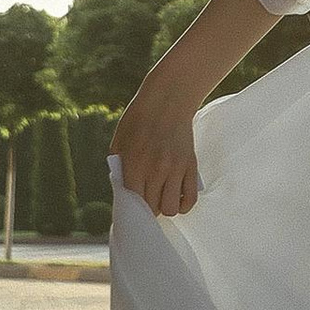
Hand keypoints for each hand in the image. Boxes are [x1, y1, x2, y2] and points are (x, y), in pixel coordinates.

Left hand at [114, 75, 200, 218]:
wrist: (168, 100)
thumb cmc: (139, 119)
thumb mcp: (120, 142)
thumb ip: (119, 167)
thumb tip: (123, 190)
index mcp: (135, 165)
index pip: (134, 202)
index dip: (133, 209)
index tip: (133, 208)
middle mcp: (156, 171)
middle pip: (152, 208)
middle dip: (148, 210)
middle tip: (147, 202)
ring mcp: (176, 170)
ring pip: (171, 208)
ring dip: (165, 207)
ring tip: (162, 199)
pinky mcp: (191, 167)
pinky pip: (190, 198)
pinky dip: (183, 205)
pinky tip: (177, 198)